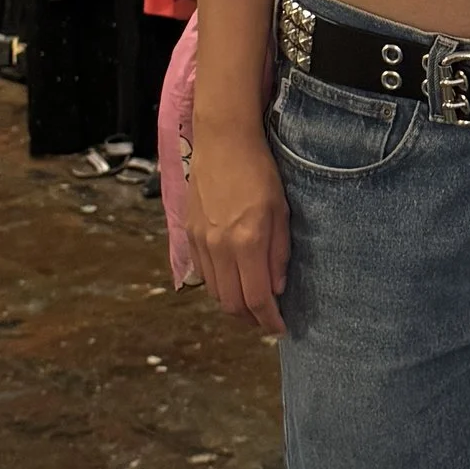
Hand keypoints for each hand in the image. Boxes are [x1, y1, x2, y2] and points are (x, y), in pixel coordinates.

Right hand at [190, 112, 289, 332]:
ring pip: (214, 292)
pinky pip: (203, 273)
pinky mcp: (188, 234)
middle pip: (231, 304)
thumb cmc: (260, 171)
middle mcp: (220, 247)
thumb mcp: (281, 212)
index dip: (269, 320)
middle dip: (250, 319)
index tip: (280, 327)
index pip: (257, 298)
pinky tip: (233, 279)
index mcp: (247, 241)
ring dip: (233, 304)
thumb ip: (279, 254)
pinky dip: (218, 285)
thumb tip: (276, 289)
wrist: (224, 141)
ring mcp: (200, 241)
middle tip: (266, 319)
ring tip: (251, 303)